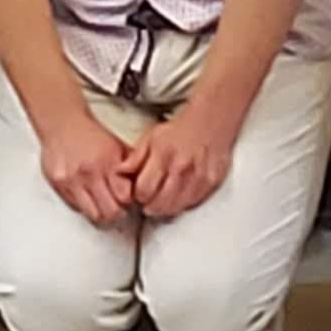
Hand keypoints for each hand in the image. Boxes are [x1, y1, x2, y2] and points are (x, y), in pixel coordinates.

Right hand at [35, 104, 139, 229]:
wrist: (63, 123)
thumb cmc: (91, 134)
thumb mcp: (118, 146)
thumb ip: (131, 166)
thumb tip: (146, 185)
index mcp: (108, 162)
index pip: (124, 197)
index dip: (130, 202)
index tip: (130, 200)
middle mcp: (89, 173)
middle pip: (109, 212)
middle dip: (117, 214)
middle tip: (119, 209)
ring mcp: (72, 181)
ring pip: (93, 215)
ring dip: (102, 214)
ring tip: (104, 206)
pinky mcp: (59, 185)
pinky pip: (77, 208)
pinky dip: (86, 207)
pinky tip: (89, 197)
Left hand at [128, 99, 244, 220]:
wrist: (211, 121)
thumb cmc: (180, 130)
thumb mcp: (151, 138)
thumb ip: (135, 159)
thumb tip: (119, 173)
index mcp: (162, 156)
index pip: (144, 190)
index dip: (138, 196)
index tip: (139, 193)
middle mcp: (181, 168)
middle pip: (159, 204)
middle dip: (150, 206)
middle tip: (149, 201)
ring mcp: (198, 177)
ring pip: (176, 208)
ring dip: (165, 209)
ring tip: (161, 201)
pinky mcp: (211, 182)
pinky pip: (192, 203)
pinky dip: (182, 204)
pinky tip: (178, 197)